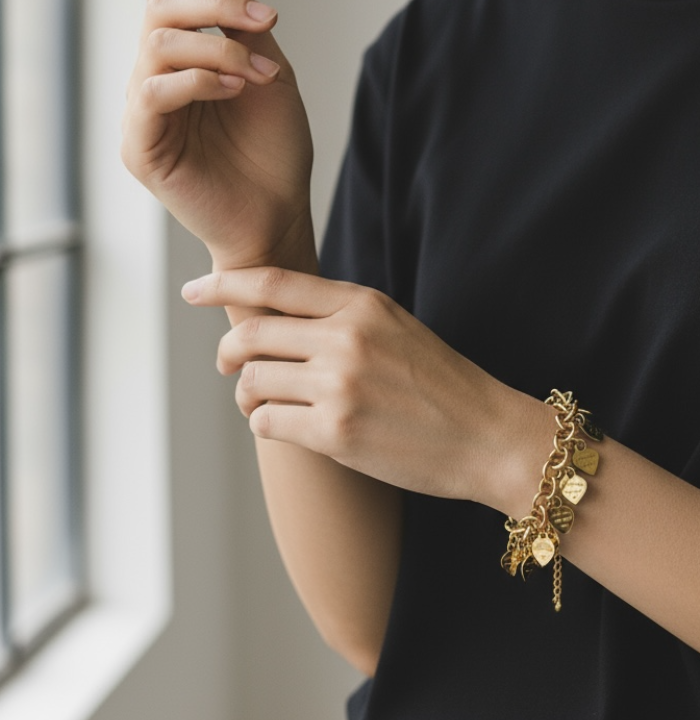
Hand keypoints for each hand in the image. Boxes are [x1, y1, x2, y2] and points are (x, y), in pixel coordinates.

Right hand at [122, 0, 314, 269]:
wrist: (279, 215)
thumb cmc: (274, 150)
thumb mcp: (269, 72)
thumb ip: (241, 26)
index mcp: (181, 60)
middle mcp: (154, 80)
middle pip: (158, 10)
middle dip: (216, 4)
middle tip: (266, 21)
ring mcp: (144, 114)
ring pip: (157, 45)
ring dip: (218, 47)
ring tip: (259, 74)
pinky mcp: (140, 148)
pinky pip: (152, 93)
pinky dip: (198, 80)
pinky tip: (236, 89)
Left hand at [181, 266, 543, 506]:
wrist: (487, 436)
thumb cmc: (440, 385)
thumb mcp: (394, 328)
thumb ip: (338, 317)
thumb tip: (270, 321)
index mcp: (361, 304)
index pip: (272, 283)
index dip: (223, 284)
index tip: (192, 291)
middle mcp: (346, 337)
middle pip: (249, 334)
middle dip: (226, 352)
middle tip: (227, 365)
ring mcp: (339, 385)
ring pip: (252, 382)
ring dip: (249, 397)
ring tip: (268, 406)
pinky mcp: (336, 432)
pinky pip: (267, 423)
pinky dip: (267, 426)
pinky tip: (292, 429)